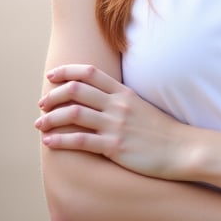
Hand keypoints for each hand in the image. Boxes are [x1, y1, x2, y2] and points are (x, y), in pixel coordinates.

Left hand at [35, 64, 190, 178]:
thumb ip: (120, 100)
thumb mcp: (141, 107)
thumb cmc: (161, 131)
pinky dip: (60, 140)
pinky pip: (80, 141)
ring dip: (51, 117)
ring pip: (74, 113)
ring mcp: (116, 125)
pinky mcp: (115, 147)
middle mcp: (118, 105)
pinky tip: (48, 141)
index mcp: (124, 93)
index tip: (52, 76)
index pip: (90, 73)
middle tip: (42, 103)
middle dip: (53, 95)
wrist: (181, 149)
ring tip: (39, 123)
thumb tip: (99, 99)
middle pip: (77, 90)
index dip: (67, 71)